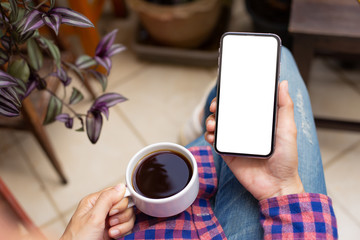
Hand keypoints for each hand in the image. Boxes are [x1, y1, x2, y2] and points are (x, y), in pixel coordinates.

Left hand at [60, 183, 134, 239]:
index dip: (119, 202)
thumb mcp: (93, 217)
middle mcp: (101, 209)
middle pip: (124, 204)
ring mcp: (107, 220)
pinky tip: (113, 235)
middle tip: (110, 222)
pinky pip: (126, 226)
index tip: (113, 212)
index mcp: (94, 201)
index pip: (116, 192)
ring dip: (122, 225)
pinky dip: (123, 231)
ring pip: (127, 215)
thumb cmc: (78, 239)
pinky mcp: (113, 230)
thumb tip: (120, 186)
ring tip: (111, 231)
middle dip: (121, 215)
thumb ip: (107, 199)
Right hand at [205, 80, 303, 200]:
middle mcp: (245, 130)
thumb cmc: (286, 159)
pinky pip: (215, 142)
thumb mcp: (288, 130)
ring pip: (218, 126)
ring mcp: (236, 141)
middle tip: (216, 107)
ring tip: (213, 124)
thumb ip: (284, 107)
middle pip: (227, 113)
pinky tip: (211, 136)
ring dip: (211, 121)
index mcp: (259, 122)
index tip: (227, 90)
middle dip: (218, 107)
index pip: (244, 104)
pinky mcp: (228, 153)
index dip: (233, 96)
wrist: (276, 186)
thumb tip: (282, 84)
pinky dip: (209, 137)